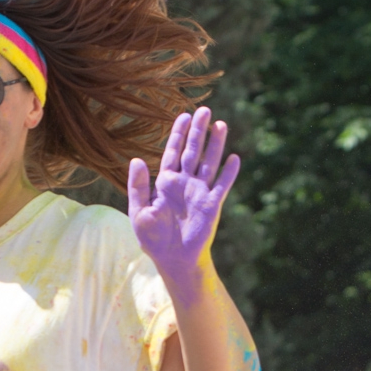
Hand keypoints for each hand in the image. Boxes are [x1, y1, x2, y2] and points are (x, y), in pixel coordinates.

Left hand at [127, 108, 240, 286]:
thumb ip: (138, 186)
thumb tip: (136, 159)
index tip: (184, 116)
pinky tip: (235, 158)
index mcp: (165, 183)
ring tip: (221, 124)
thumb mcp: (139, 211)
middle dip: (198, 132)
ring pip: (209, 163)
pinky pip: (222, 185)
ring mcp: (199, 192)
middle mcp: (184, 183)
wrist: (172, 260)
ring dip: (215, 145)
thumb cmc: (153, 238)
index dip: (178, 134)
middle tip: (204, 110)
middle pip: (193, 152)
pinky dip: (228, 172)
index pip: (173, 152)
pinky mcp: (212, 204)